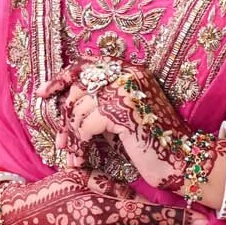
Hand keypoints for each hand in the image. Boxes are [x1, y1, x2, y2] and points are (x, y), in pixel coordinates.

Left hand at [36, 61, 220, 202]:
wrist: (182, 159)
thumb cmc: (152, 142)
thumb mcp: (125, 115)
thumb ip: (103, 103)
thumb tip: (68, 107)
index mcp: (130, 72)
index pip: (87, 66)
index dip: (62, 78)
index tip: (43, 93)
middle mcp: (128, 75)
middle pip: (79, 89)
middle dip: (67, 117)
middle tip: (62, 141)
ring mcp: (126, 92)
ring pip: (80, 109)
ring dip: (73, 135)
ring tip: (75, 153)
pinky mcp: (123, 112)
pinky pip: (87, 123)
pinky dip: (82, 140)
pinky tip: (85, 152)